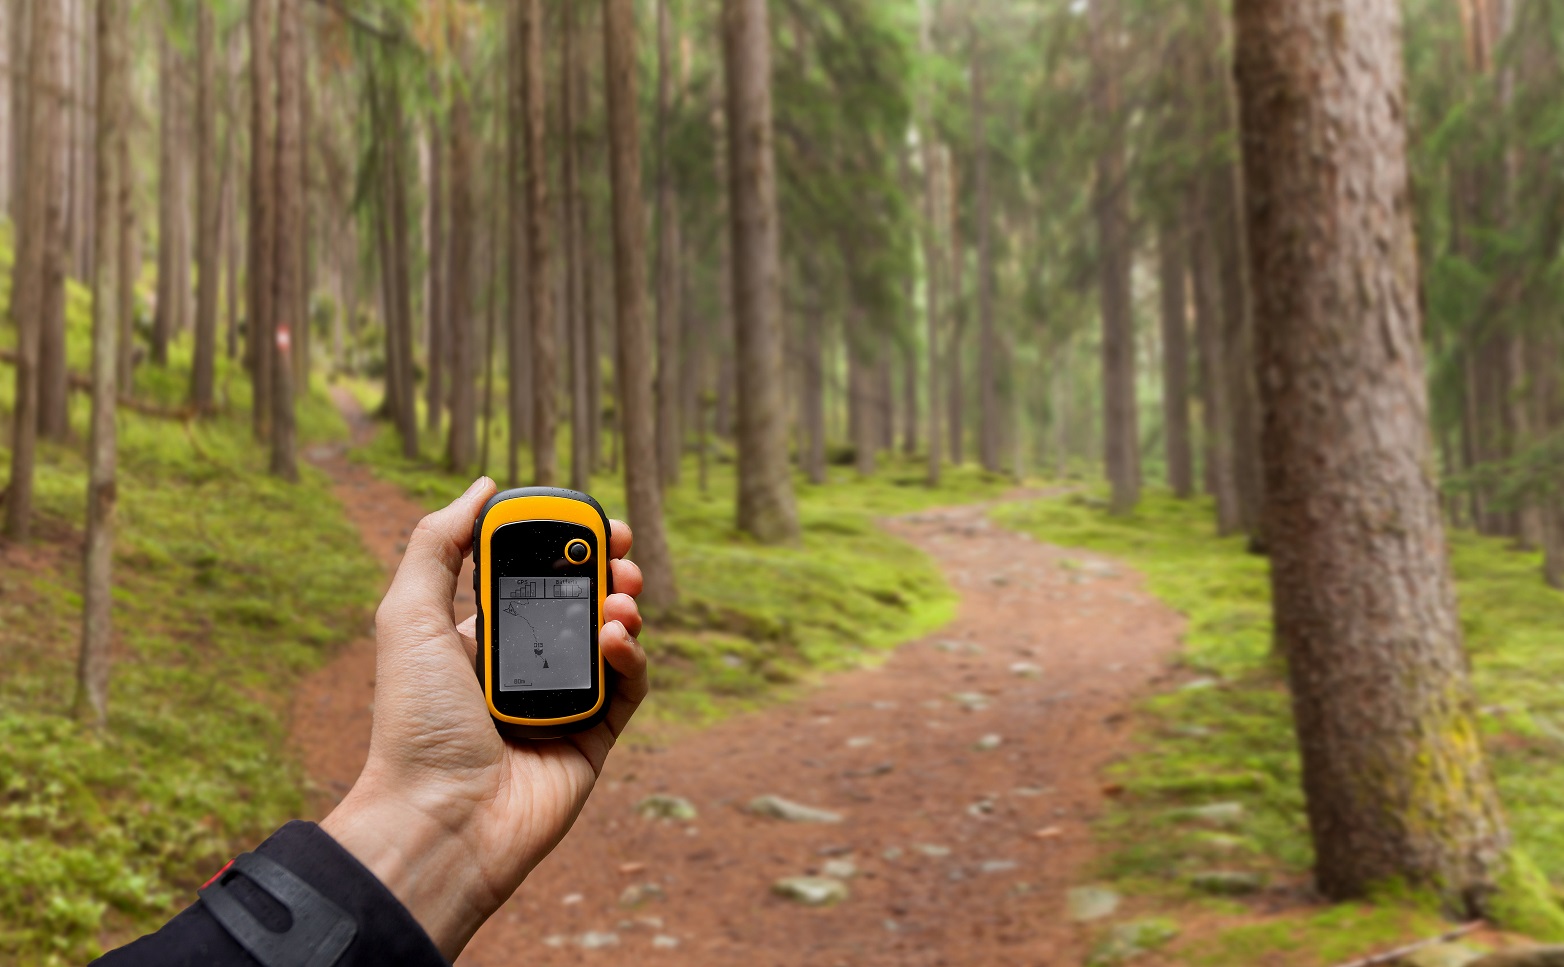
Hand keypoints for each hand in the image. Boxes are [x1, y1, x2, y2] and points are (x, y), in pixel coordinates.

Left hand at [320, 477, 648, 959]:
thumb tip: (483, 487)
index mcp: (476, 639)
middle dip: (606, 571)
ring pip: (611, 640)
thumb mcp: (408, 616)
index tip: (588, 522)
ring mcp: (560, 704)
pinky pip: (628, 688)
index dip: (563, 546)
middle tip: (622, 554)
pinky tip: (615, 640)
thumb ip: (438, 544)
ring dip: (622, 608)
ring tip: (619, 600)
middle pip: (579, 602)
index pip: (530, 576)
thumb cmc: (415, 723)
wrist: (440, 819)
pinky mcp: (594, 739)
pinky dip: (631, 657)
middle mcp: (520, 668)